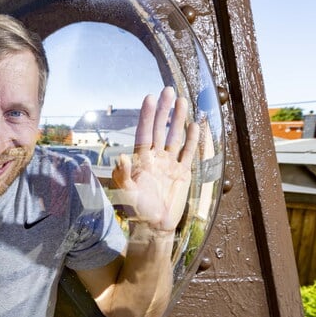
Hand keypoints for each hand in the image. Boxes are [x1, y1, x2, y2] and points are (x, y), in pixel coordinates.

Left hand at [112, 87, 199, 230]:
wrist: (154, 226)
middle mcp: (155, 158)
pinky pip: (189, 153)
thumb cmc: (136, 210)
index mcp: (141, 160)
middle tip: (168, 90)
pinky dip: (192, 139)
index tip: (150, 97)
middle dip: (164, 110)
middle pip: (160, 129)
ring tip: (182, 101)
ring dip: (178, 119)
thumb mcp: (126, 193)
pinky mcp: (182, 173)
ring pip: (175, 137)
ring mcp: (169, 164)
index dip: (147, 115)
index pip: (144, 132)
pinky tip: (195, 125)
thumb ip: (122, 176)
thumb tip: (120, 157)